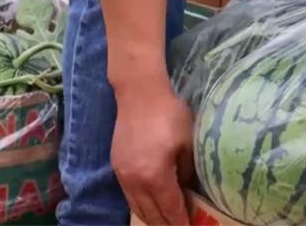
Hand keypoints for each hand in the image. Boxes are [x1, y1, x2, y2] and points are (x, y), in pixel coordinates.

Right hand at [112, 71, 193, 225]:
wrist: (139, 93)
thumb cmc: (169, 114)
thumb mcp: (188, 143)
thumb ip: (188, 172)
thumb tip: (189, 191)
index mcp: (156, 176)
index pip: (171, 210)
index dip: (182, 223)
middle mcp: (136, 182)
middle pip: (152, 216)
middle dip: (167, 225)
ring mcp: (123, 176)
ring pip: (138, 209)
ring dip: (153, 219)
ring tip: (167, 222)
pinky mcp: (116, 167)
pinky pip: (129, 197)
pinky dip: (141, 207)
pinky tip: (151, 206)